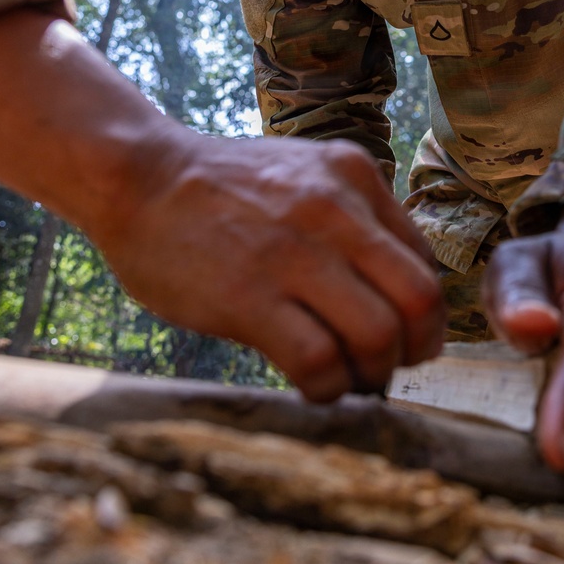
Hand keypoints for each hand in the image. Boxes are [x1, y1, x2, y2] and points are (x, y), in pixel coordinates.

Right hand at [96, 133, 444, 400]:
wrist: (139, 179)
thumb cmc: (224, 191)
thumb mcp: (306, 175)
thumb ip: (355, 218)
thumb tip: (398, 294)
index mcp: (355, 177)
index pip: (424, 262)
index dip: (422, 314)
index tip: (402, 337)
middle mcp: (335, 209)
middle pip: (419, 300)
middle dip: (416, 349)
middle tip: (390, 367)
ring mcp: (292, 253)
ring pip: (378, 334)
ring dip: (374, 374)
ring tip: (348, 379)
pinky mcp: (248, 296)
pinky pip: (318, 360)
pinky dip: (328, 388)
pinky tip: (313, 387)